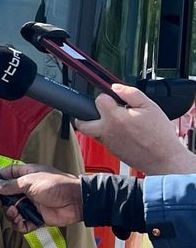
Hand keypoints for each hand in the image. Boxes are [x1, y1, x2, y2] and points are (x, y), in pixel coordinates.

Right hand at [0, 163, 81, 232]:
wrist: (76, 201)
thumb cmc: (57, 185)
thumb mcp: (29, 182)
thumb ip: (9, 185)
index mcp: (26, 176)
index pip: (7, 175)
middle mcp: (27, 190)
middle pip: (6, 196)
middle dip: (0, 201)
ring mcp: (32, 204)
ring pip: (13, 211)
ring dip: (10, 214)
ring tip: (14, 212)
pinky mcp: (37, 218)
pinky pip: (23, 224)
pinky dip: (19, 224)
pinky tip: (21, 221)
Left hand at [73, 84, 195, 173]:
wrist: (165, 159)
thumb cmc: (160, 136)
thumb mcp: (150, 107)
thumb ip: (131, 94)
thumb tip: (116, 88)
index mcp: (115, 118)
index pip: (98, 101)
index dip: (106, 97)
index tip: (114, 100)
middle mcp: (107, 131)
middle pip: (82, 123)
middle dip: (85, 116)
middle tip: (96, 112)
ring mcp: (108, 144)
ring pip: (93, 132)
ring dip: (99, 126)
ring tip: (116, 123)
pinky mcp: (112, 152)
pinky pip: (105, 141)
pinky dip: (110, 136)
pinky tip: (125, 134)